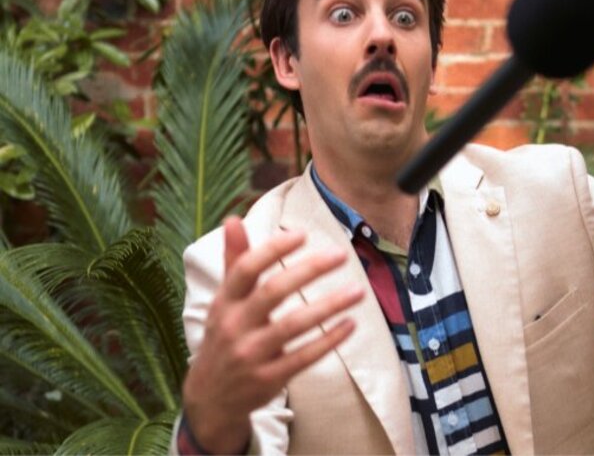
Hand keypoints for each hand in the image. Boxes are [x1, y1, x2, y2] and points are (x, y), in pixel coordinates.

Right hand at [182, 216, 364, 452]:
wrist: (211, 398)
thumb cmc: (225, 335)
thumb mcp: (223, 300)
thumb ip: (234, 261)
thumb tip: (233, 219)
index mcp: (224, 302)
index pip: (246, 269)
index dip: (273, 250)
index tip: (302, 234)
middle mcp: (235, 326)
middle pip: (272, 292)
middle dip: (308, 270)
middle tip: (341, 254)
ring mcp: (252, 354)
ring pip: (293, 325)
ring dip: (329, 306)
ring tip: (358, 291)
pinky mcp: (270, 378)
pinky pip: (304, 357)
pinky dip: (329, 340)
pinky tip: (350, 324)